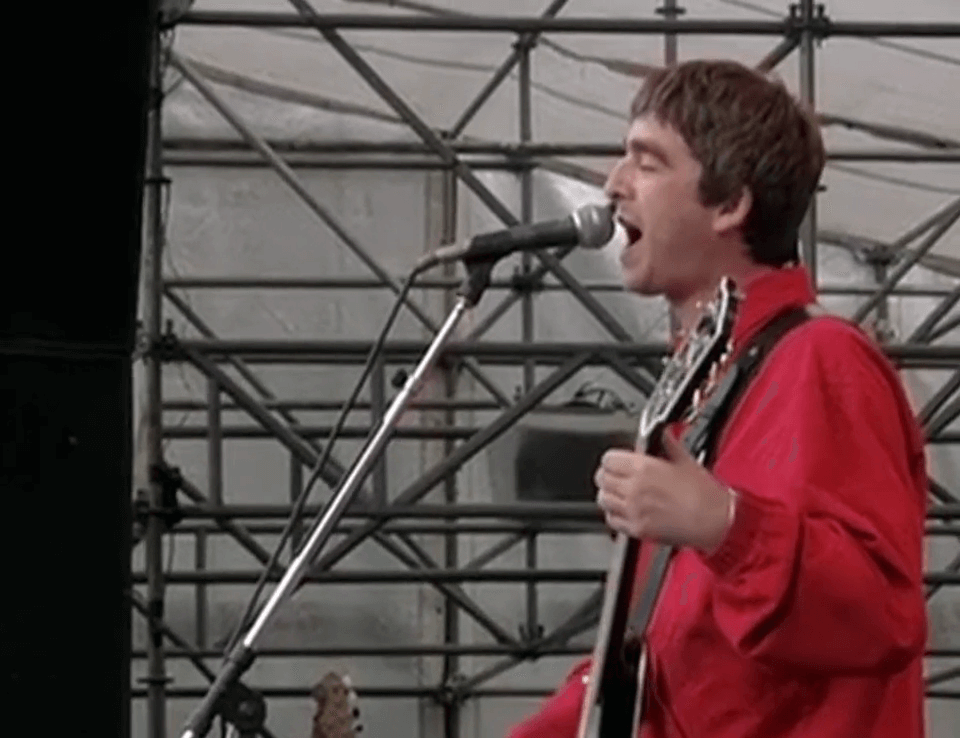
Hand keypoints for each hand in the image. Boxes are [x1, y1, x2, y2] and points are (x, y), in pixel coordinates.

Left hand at [594, 429, 733, 552]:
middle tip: (617, 476)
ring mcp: (633, 511)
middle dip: (608, 475)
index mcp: (643, 468)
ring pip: (603, 499)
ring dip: (609, 494)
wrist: (716, 521)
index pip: (608, 459)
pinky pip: (612, 520)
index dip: (613, 459)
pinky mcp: (637, 530)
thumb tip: (664, 434)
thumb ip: (668, 443)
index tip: (618, 461)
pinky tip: (625, 510)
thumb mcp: (685, 460)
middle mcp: (634, 489)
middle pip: (602, 478)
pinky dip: (615, 514)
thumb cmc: (705, 494)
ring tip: (620, 493)